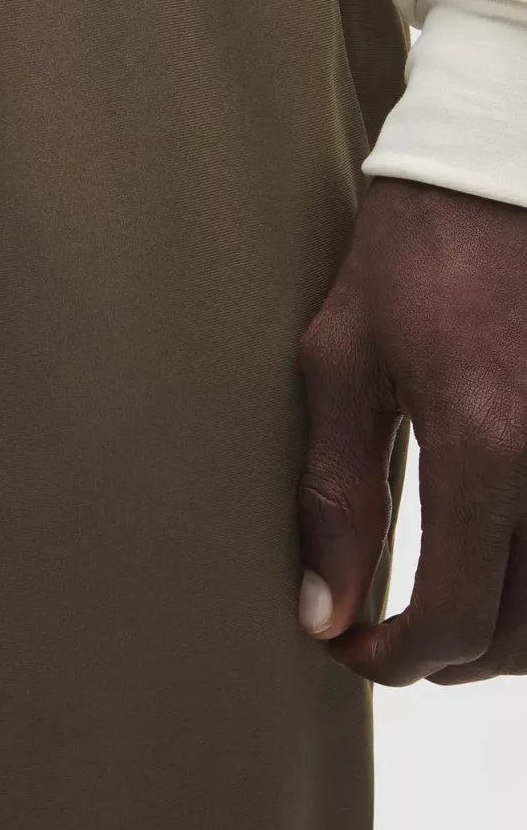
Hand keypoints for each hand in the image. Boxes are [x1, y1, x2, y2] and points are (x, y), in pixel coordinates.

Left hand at [297, 178, 526, 684]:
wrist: (500, 169)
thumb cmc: (411, 256)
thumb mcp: (341, 363)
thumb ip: (335, 496)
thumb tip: (324, 613)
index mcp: (484, 446)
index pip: (458, 618)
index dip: (399, 660)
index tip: (353, 651)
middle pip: (526, 631)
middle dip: (452, 659)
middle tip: (394, 642)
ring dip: (512, 633)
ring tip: (452, 613)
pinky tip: (505, 561)